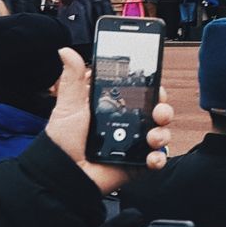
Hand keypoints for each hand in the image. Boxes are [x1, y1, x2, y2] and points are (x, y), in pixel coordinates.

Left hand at [45, 48, 172, 194]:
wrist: (62, 175)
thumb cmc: (63, 142)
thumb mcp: (69, 106)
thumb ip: (73, 79)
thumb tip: (66, 51)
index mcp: (115, 108)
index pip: (141, 93)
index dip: (152, 87)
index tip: (155, 82)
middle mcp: (128, 124)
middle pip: (157, 111)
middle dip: (164, 108)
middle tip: (158, 110)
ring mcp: (134, 144)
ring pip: (162, 132)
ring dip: (162, 132)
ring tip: (152, 136)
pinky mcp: (137, 163)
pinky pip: (157, 158)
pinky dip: (158, 157)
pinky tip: (150, 156)